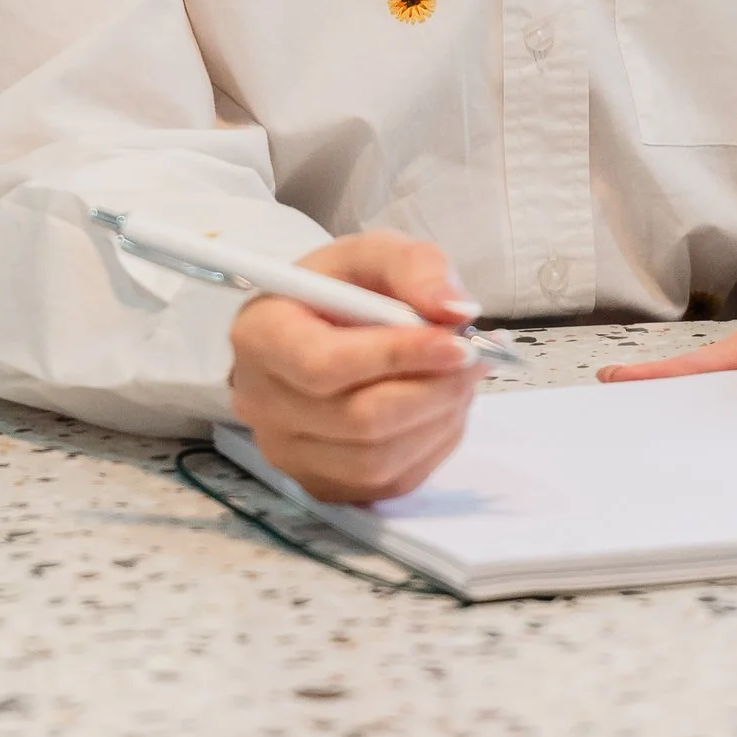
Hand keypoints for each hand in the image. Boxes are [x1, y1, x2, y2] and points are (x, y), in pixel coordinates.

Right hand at [229, 232, 481, 505]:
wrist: (320, 327)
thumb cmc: (342, 288)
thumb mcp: (374, 252)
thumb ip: (414, 266)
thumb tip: (453, 311)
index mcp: (260, 336)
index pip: (323, 365)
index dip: (397, 358)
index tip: (456, 343)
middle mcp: (260, 403)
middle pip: (357, 420)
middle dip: (432, 390)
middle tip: (476, 359)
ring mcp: (287, 453)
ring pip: (378, 459)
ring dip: (438, 419)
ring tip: (462, 379)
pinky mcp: (321, 484)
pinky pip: (388, 483)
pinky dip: (432, 446)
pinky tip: (443, 408)